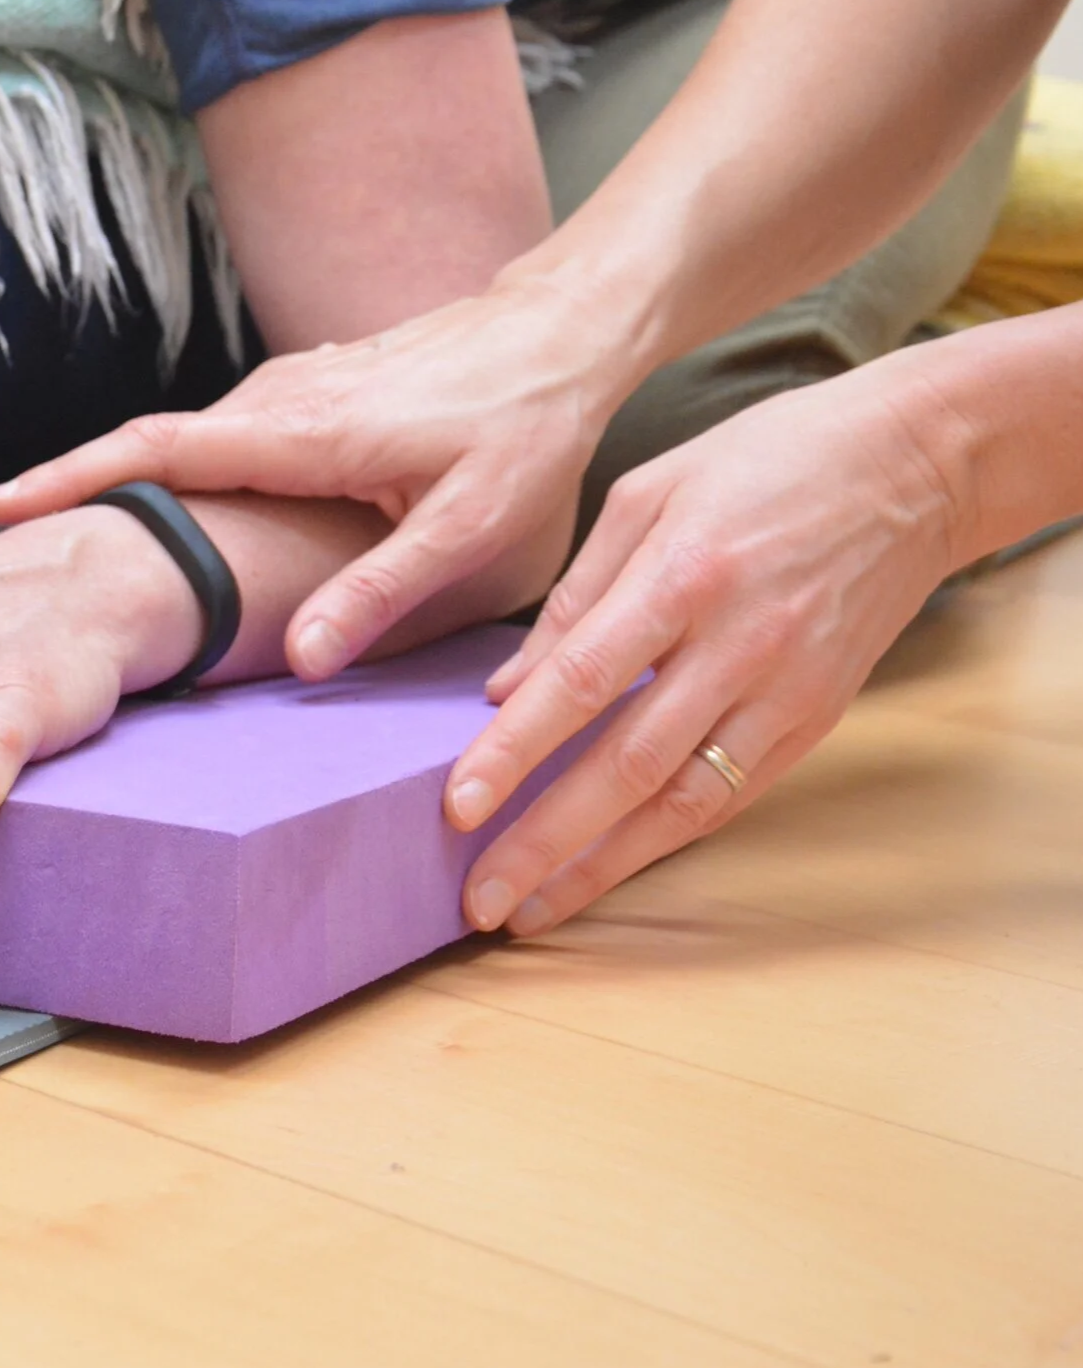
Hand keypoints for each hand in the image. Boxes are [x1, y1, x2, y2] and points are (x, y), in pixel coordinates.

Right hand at [0, 273, 634, 678]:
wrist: (559, 331)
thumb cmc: (525, 428)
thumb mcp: (470, 526)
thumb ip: (381, 593)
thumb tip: (295, 660)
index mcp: (300, 431)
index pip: (160, 451)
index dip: (77, 479)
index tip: (0, 505)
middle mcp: (277, 398)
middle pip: (148, 443)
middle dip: (72, 485)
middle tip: (4, 540)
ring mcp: (287, 387)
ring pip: (184, 440)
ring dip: (124, 480)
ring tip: (65, 536)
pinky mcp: (304, 391)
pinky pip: (219, 434)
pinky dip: (175, 469)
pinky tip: (171, 510)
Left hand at [442, 358, 972, 935]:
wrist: (912, 466)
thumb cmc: (764, 460)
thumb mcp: (647, 491)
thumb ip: (573, 595)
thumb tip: (504, 688)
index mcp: (683, 575)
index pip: (583, 683)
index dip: (516, 752)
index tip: (459, 807)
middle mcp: (737, 646)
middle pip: (627, 764)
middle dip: (546, 841)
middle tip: (479, 898)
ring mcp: (784, 691)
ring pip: (683, 803)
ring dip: (601, 867)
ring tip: (530, 911)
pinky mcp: (814, 719)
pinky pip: (729, 796)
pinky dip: (663, 841)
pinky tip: (607, 873)